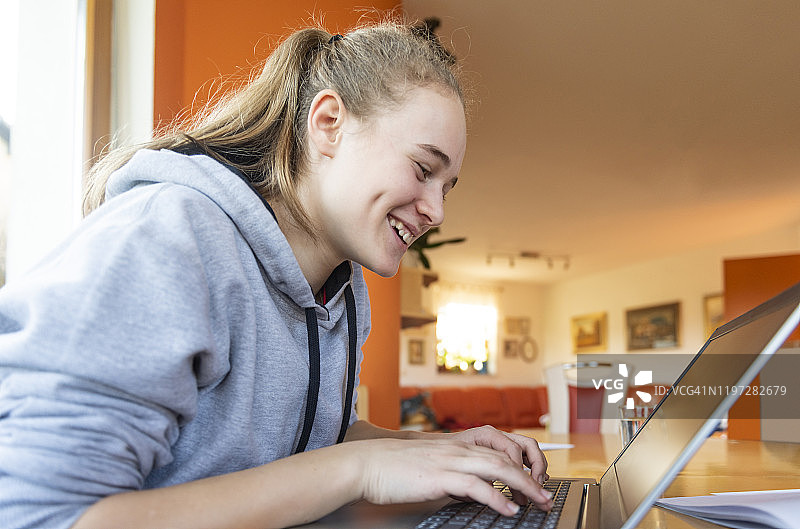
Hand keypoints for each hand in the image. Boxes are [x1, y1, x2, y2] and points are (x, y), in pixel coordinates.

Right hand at [354, 437, 552, 516]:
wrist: (367, 464)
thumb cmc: (393, 469)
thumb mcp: (430, 468)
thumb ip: (453, 476)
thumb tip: (471, 493)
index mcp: (457, 446)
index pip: (500, 449)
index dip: (522, 465)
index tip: (534, 483)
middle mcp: (458, 449)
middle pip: (506, 459)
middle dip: (532, 477)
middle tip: (546, 496)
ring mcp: (450, 461)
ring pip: (498, 468)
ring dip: (524, 487)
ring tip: (538, 502)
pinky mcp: (440, 476)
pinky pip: (477, 486)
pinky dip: (497, 499)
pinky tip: (509, 509)